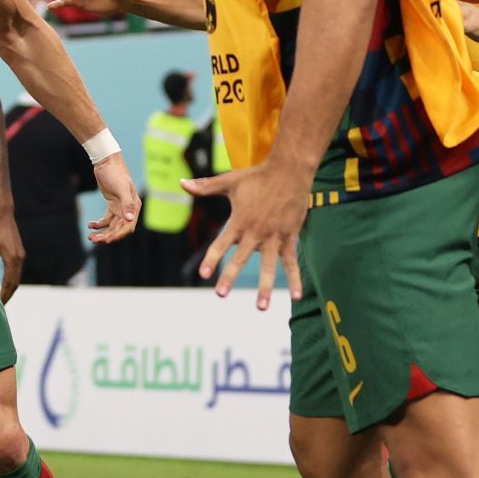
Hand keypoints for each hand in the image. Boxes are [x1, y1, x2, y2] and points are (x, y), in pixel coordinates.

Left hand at [0, 210, 24, 300]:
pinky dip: (11, 280)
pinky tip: (4, 284)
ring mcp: (20, 255)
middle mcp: (19, 258)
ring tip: (2, 299)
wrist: (2, 212)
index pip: (9, 283)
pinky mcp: (18, 252)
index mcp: (12, 259)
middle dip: (8, 295)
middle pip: (15, 283)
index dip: (3, 296)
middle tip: (0, 307)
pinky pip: (16, 271)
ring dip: (10, 289)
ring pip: (16, 277)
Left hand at [88, 153, 140, 244]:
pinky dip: (98, 224)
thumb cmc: (115, 173)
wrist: (106, 161)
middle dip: (107, 236)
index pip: (128, 227)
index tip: (106, 240)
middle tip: (93, 240)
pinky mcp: (112, 204)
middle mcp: (128, 209)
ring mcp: (120, 207)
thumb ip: (127, 204)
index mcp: (134, 207)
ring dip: (102, 232)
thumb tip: (130, 219)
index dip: (118, 235)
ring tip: (90, 237)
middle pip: (118, 229)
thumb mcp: (121, 188)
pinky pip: (106, 219)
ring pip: (111, 226)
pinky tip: (90, 225)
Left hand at [183, 160, 307, 309]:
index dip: (212, 258)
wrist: (289, 169)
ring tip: (260, 307)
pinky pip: (292, 261)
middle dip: (230, 276)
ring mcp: (274, 236)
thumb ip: (206, 187)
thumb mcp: (230, 181)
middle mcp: (256, 232)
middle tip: (221, 294)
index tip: (203, 274)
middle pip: (241, 258)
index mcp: (239, 221)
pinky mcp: (290, 236)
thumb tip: (182, 184)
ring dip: (264, 287)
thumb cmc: (258, 175)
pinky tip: (296, 296)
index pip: (221, 243)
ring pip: (269, 266)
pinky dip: (295, 279)